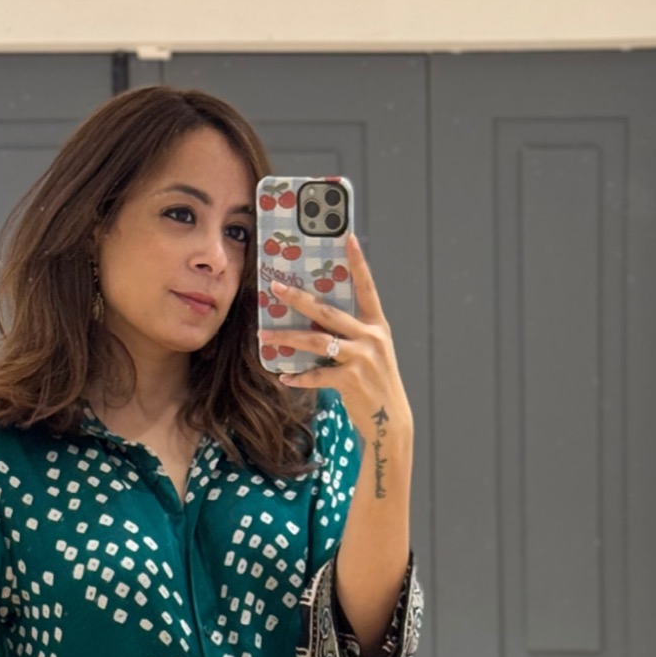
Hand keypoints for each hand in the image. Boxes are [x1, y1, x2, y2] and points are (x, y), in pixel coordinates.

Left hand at [267, 231, 413, 447]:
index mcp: (377, 326)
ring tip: (264, 335)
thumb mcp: (369, 352)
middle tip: (275, 287)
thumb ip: (348, 334)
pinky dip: (299, 377)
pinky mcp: (351, 381)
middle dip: (299, 298)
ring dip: (287, 338)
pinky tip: (283, 377)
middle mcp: (371, 338)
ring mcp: (362, 359)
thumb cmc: (374, 382)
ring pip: (316, 342)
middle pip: (328, 312)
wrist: (391, 420)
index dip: (358, 262)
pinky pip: (317, 375)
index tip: (348, 236)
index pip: (367, 288)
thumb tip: (312, 321)